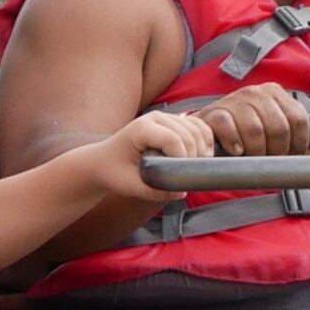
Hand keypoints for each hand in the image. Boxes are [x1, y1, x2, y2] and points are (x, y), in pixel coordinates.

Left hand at [94, 107, 217, 197]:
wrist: (103, 160)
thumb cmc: (114, 172)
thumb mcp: (130, 186)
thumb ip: (154, 191)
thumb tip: (182, 192)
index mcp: (141, 129)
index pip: (173, 139)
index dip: (183, 159)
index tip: (181, 178)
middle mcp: (154, 118)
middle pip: (189, 134)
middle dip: (195, 157)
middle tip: (189, 178)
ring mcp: (165, 117)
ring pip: (197, 128)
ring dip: (202, 149)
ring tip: (196, 169)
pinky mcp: (172, 121)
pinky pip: (198, 125)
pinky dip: (205, 139)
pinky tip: (203, 156)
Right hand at [198, 82, 309, 158]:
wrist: (209, 128)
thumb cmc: (242, 130)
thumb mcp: (270, 128)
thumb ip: (291, 138)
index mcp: (275, 94)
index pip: (299, 120)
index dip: (298, 145)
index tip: (290, 156)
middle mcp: (257, 93)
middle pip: (279, 128)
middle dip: (277, 152)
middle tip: (269, 160)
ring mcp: (235, 100)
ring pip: (255, 130)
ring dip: (255, 151)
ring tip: (251, 156)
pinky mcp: (215, 112)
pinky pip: (229, 128)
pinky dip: (234, 142)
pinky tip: (236, 150)